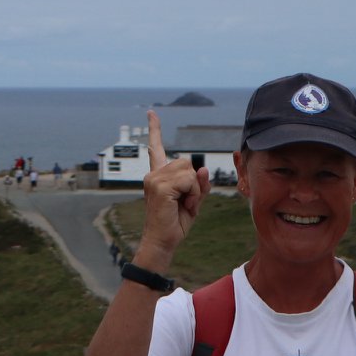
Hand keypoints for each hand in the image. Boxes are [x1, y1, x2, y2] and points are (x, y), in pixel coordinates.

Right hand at [137, 110, 209, 263]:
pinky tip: (183, 205)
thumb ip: (198, 184)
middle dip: (193, 183)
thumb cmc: (175, 224)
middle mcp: (153, 174)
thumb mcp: (192, 201)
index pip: (156, 148)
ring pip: (189, 171)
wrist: (162, 242)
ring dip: (193, 189)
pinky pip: (188, 180)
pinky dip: (192, 194)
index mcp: (158, 176)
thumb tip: (203, 169)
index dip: (154, 129)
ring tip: (183, 204)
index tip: (151, 113)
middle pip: (186, 162)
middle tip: (186, 202)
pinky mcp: (159, 186)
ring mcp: (154, 179)